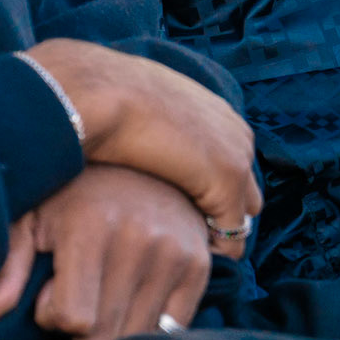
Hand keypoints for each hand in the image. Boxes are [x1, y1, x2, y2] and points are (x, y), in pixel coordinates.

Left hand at [0, 168, 210, 339]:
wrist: (136, 155)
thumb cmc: (69, 190)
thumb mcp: (32, 213)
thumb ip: (9, 262)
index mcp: (89, 225)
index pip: (75, 319)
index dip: (53, 316)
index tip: (48, 294)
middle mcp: (138, 237)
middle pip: (105, 336)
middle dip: (83, 329)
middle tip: (77, 295)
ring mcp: (174, 251)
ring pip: (139, 338)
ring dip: (115, 328)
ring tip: (103, 292)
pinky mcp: (199, 264)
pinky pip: (173, 329)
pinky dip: (150, 324)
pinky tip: (132, 295)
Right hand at [24, 38, 261, 241]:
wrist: (96, 89)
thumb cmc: (100, 97)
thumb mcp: (131, 105)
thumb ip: (146, 122)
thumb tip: (127, 139)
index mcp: (212, 108)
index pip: (226, 160)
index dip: (200, 187)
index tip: (170, 204)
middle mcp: (233, 129)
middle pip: (243, 189)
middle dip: (215, 210)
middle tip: (175, 227)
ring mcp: (235, 155)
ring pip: (240, 215)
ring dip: (211, 230)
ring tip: (171, 240)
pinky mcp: (227, 181)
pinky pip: (231, 238)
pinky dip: (206, 250)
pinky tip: (172, 248)